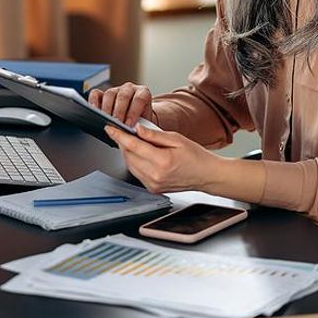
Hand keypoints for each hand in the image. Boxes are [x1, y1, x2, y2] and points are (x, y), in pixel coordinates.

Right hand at [88, 82, 154, 126]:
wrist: (138, 120)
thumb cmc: (143, 123)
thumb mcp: (146, 125)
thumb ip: (141, 126)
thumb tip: (132, 132)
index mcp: (143, 93)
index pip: (139, 99)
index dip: (134, 112)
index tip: (129, 125)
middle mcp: (129, 89)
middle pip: (123, 96)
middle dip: (119, 112)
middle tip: (116, 124)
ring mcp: (115, 90)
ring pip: (109, 94)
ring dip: (107, 109)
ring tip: (105, 121)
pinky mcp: (103, 93)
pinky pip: (96, 94)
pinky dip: (93, 102)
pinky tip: (94, 112)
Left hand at [104, 123, 218, 193]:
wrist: (207, 175)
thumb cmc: (196, 156)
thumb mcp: (176, 139)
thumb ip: (154, 135)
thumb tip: (137, 129)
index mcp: (162, 161)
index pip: (133, 146)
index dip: (119, 136)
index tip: (110, 128)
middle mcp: (155, 175)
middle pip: (128, 156)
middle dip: (122, 143)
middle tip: (122, 131)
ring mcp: (153, 184)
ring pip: (130, 165)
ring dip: (127, 152)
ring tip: (132, 141)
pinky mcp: (153, 189)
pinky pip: (136, 173)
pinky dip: (134, 162)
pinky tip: (140, 154)